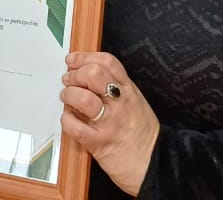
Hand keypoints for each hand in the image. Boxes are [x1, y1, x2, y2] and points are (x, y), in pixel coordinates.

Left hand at [61, 52, 159, 197]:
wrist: (156, 166)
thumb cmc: (144, 137)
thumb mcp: (137, 103)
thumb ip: (118, 89)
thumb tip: (90, 78)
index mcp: (129, 91)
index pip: (107, 62)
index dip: (85, 57)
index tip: (73, 59)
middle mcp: (120, 103)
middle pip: (94, 74)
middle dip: (75, 74)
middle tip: (68, 80)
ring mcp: (109, 123)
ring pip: (83, 98)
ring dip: (69, 95)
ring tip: (67, 99)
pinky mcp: (99, 143)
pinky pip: (75, 126)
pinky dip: (67, 120)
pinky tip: (69, 119)